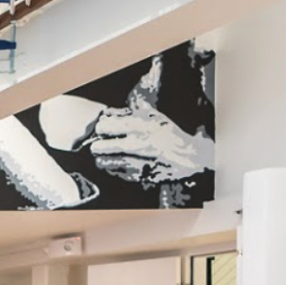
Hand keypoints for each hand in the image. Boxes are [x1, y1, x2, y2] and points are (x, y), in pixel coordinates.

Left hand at [80, 60, 211, 183]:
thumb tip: (118, 108)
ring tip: (107, 155)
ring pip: (103, 162)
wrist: (188, 157)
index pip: (105, 126)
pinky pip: (115, 173)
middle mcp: (135, 144)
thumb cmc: (171, 136)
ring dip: (103, 158)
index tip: (102, 129)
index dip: (101, 128)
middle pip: (99, 147)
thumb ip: (136, 111)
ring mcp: (134, 161)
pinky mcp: (136, 176)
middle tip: (98, 144)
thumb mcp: (156, 117)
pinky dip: (113, 168)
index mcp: (139, 127)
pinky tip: (119, 163)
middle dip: (97, 145)